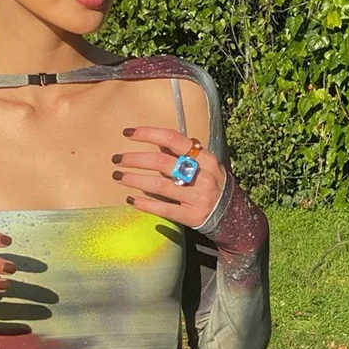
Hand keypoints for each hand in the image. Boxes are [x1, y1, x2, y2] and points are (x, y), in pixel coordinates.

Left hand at [111, 127, 226, 227]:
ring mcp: (197, 197)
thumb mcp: (202, 163)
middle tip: (117, 159)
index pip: (173, 139)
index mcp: (204, 157)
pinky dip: (146, 204)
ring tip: (118, 177)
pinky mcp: (191, 216)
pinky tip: (131, 199)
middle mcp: (202, 175)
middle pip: (162, 162)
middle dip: (135, 159)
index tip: (128, 133)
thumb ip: (181, 153)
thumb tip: (156, 141)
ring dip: (135, 180)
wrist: (231, 214)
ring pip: (160, 186)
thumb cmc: (209, 182)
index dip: (149, 134)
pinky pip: (164, 209)